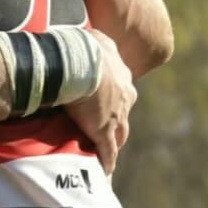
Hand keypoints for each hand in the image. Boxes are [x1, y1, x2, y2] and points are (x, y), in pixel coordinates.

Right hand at [63, 29, 134, 175]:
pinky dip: (106, 163)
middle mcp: (125, 98)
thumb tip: (92, 36)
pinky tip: (105, 172)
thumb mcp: (95, 37)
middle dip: (116, 124)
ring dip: (113, 143)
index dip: (113, 99)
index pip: (121, 92)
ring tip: (105, 152)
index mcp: (122, 77)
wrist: (83, 63)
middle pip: (123, 116)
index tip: (105, 103)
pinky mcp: (104, 133)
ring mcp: (116, 117)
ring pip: (119, 136)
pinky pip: (107, 153)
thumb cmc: (84, 47)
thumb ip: (96, 39)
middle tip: (106, 130)